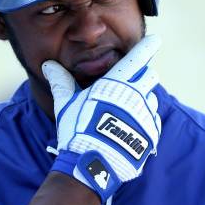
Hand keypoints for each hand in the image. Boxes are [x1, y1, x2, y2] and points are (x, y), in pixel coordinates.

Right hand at [42, 35, 161, 201]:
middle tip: (130, 86)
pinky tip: (130, 130)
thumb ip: (61, 82)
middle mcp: (136, 95)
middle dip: (143, 77)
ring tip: (125, 114)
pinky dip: (145, 122)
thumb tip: (48, 64)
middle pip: (150, 76)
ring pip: (152, 99)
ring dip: (142, 102)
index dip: (147, 46)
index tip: (156, 39)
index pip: (137, 57)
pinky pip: (153, 121)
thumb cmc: (77, 130)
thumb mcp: (67, 104)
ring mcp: (146, 114)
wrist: (92, 165)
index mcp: (117, 84)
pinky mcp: (153, 133)